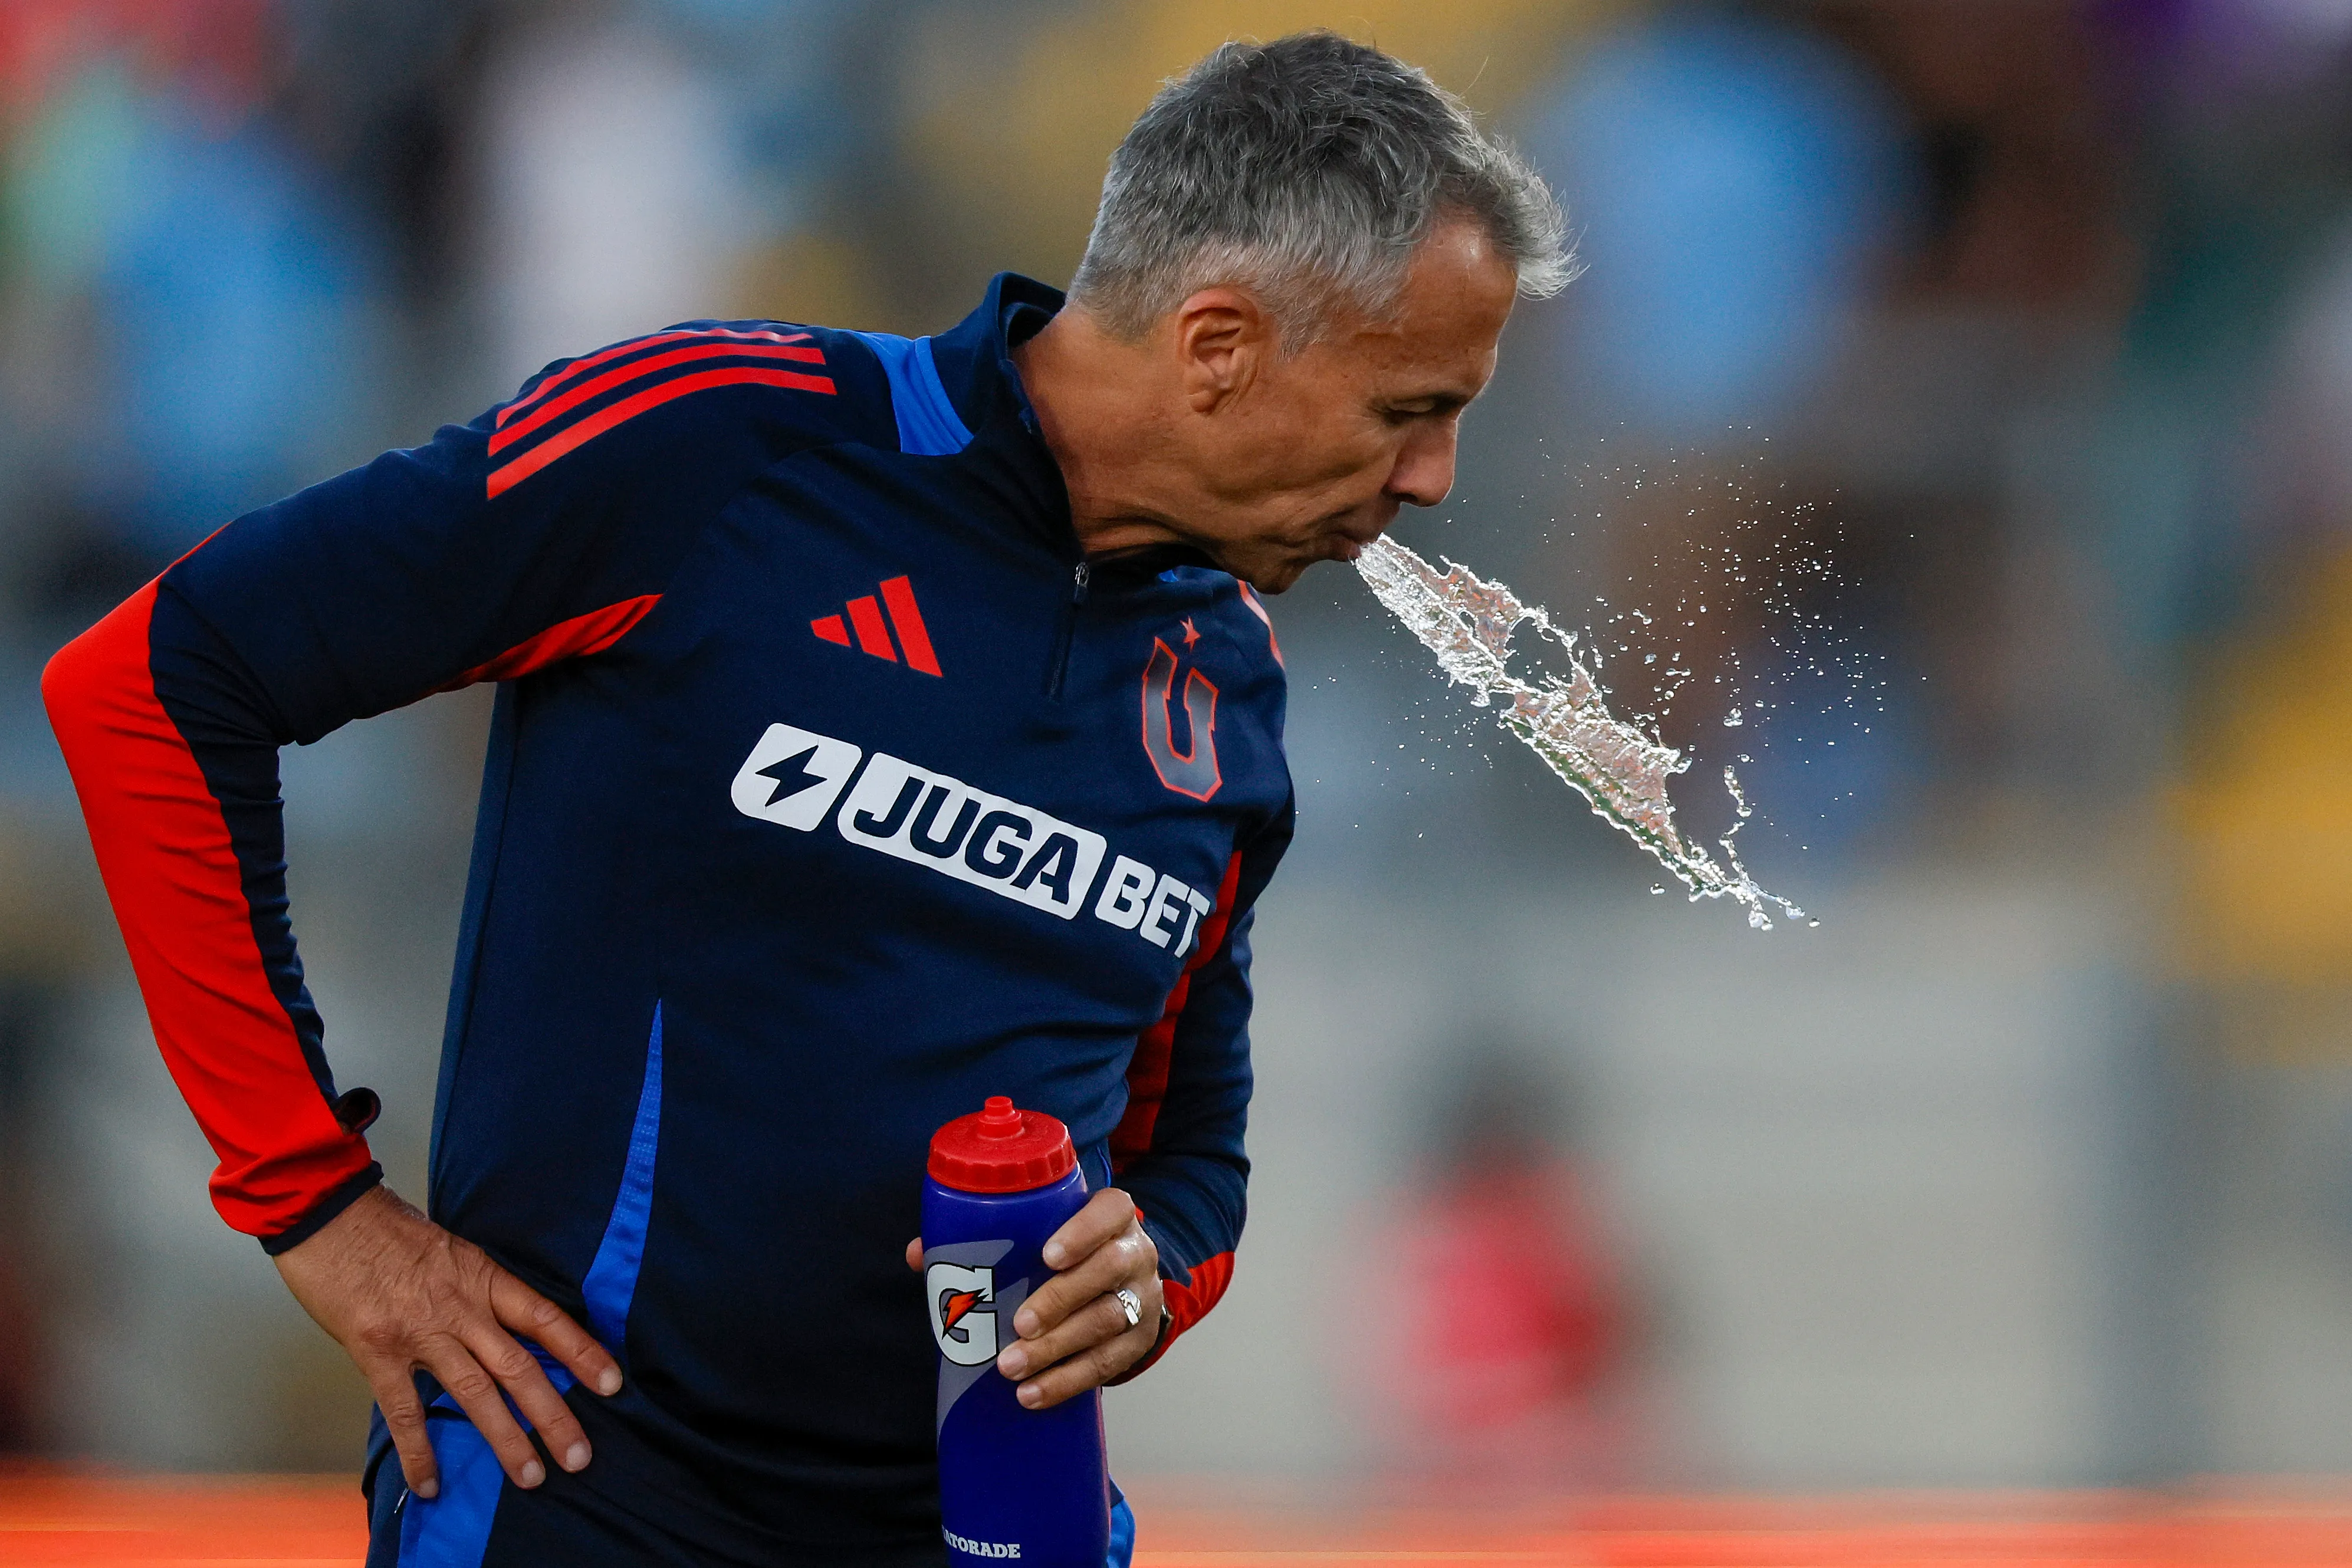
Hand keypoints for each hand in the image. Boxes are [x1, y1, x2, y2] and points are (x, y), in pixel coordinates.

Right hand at [273, 1184, 621, 1498]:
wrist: (331, 1216)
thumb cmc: (390, 1231)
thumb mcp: (452, 1252)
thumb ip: (478, 1290)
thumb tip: (505, 1326)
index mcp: (483, 1278)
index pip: (544, 1319)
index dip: (581, 1351)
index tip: (612, 1383)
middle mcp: (460, 1308)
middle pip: (518, 1366)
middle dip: (553, 1414)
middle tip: (580, 1456)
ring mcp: (420, 1333)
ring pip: (475, 1392)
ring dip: (506, 1438)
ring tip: (531, 1476)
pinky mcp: (378, 1353)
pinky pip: (404, 1410)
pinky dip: (419, 1451)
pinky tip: (432, 1483)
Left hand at [903, 1187, 1162, 1410]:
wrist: (1120, 1285)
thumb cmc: (1065, 1253)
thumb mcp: (1040, 1233)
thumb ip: (982, 1237)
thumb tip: (921, 1254)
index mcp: (1113, 1216)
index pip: (1110, 1211)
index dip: (1083, 1232)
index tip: (1046, 1255)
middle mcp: (1135, 1254)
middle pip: (1108, 1271)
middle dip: (1061, 1299)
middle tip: (1019, 1325)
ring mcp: (1142, 1299)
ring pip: (1107, 1322)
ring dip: (1057, 1350)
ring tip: (1011, 1367)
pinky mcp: (1139, 1342)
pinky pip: (1108, 1366)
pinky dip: (1067, 1382)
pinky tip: (1032, 1394)